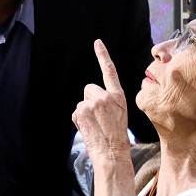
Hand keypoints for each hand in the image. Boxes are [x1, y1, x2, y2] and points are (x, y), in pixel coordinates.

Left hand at [71, 40, 132, 163]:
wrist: (112, 152)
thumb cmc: (117, 137)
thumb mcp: (119, 114)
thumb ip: (109, 102)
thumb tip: (95, 100)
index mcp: (118, 96)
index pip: (110, 71)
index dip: (103, 55)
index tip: (97, 43)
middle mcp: (105, 96)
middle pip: (89, 89)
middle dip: (90, 100)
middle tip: (98, 118)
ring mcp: (93, 103)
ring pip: (82, 102)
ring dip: (85, 112)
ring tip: (95, 125)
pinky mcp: (81, 111)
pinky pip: (76, 112)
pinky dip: (79, 120)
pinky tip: (89, 128)